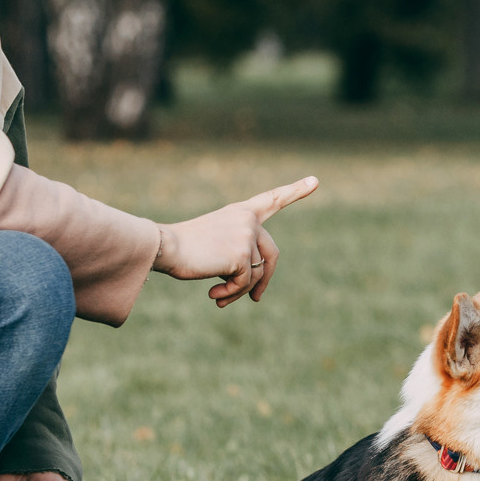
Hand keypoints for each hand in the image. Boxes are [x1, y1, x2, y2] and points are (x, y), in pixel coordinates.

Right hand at [153, 176, 318, 306]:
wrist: (164, 247)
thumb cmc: (183, 249)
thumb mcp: (215, 245)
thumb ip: (238, 254)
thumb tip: (255, 287)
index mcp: (240, 212)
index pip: (272, 199)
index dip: (295, 191)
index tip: (315, 181)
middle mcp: (247, 220)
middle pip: (272, 254)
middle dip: (265, 279)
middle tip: (257, 299)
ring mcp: (246, 235)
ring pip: (257, 273)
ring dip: (240, 290)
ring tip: (220, 297)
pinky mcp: (242, 254)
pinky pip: (245, 283)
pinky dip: (231, 293)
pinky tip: (214, 295)